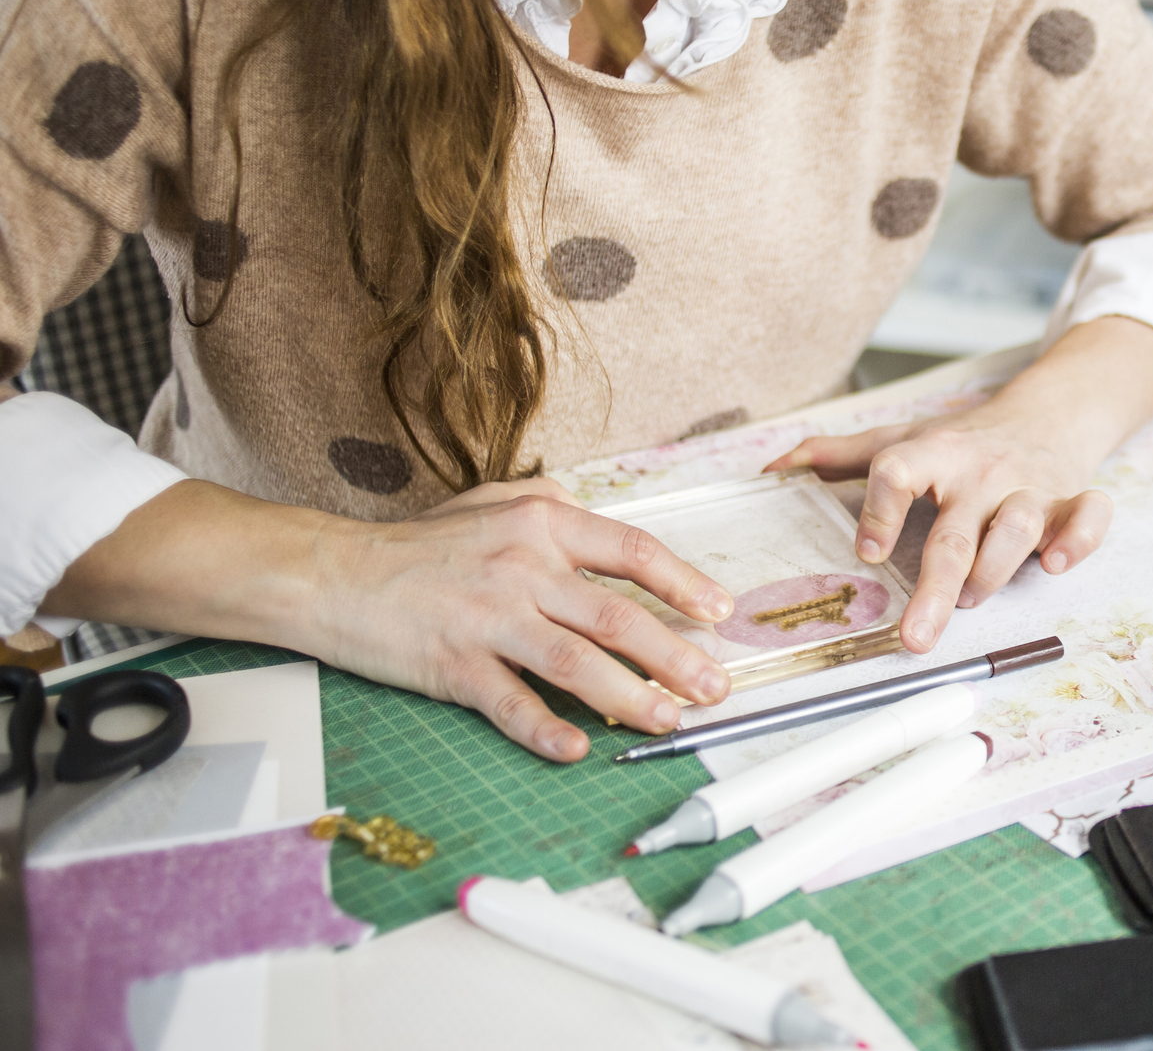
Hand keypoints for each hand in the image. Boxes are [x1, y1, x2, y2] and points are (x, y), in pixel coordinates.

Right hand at [309, 478, 733, 761]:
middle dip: (677, 656)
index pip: (632, 552)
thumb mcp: (491, 502)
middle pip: (619, 616)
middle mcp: (523, 567)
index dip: (684, 582)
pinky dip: (547, 728)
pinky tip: (579, 748)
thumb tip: (601, 521)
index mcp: (542, 523)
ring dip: (631, 696)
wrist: (335, 572)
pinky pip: (511, 703)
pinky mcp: (453, 664)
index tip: (720, 611)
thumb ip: (550, 506)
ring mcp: (489, 618)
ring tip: (669, 721)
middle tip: (715, 687)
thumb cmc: (419, 544)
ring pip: (577, 662)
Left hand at [768, 410, 1112, 652]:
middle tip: (914, 637)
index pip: (898, 470)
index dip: (878, 507)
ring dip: (996, 568)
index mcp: (933, 454)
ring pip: (1018, 526)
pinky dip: (1079, 539)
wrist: (1046, 413)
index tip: (863, 551)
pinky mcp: (1070, 499)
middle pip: (956, 532)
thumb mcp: (901, 440)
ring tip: (972, 599)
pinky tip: (1055, 563)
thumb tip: (770, 472)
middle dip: (936, 587)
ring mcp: (1029, 487)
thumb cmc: (963, 441)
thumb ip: (839, 458)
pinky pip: (1087, 516)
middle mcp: (980, 473)